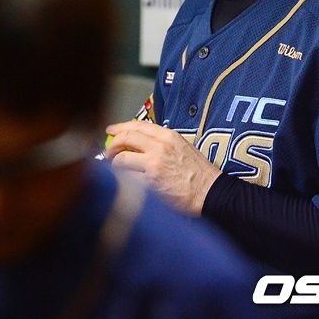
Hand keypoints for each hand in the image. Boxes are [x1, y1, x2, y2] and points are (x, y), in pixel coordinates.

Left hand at [105, 120, 220, 215]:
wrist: (210, 193)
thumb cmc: (199, 173)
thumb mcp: (183, 147)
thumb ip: (162, 142)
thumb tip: (140, 142)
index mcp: (168, 136)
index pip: (137, 125)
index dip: (120, 127)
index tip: (111, 130)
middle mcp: (160, 146)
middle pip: (126, 137)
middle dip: (112, 144)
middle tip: (108, 151)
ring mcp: (154, 164)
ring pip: (122, 159)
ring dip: (114, 164)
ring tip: (115, 169)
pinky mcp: (150, 183)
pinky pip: (128, 178)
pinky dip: (122, 180)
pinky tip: (124, 183)